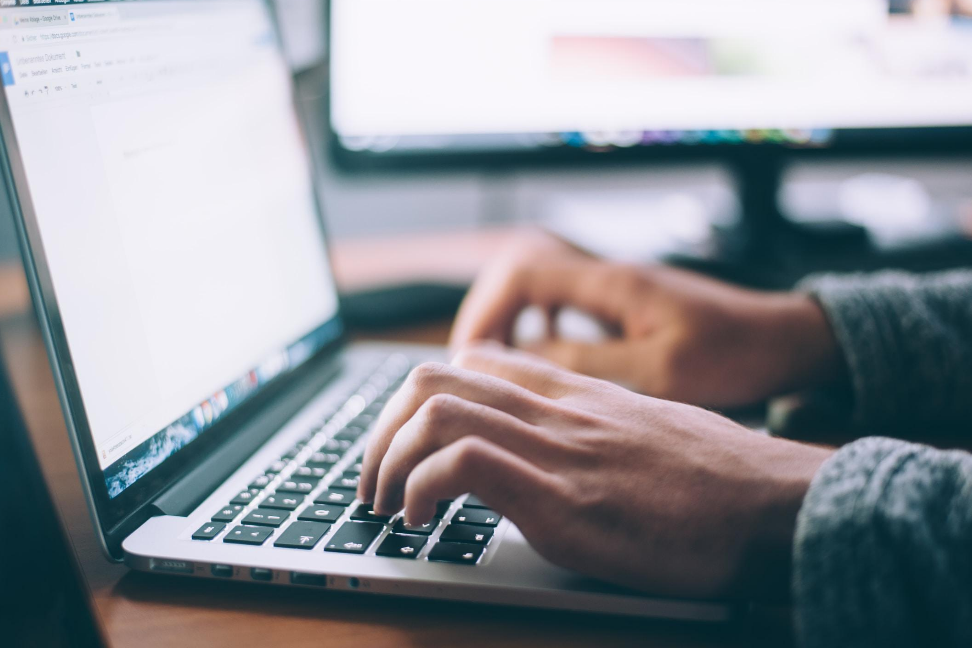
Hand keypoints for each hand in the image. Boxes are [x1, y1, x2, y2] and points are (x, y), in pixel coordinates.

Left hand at [358, 343, 833, 599]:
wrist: (779, 504)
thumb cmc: (721, 479)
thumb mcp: (648, 432)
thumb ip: (593, 428)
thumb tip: (556, 450)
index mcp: (575, 394)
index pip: (474, 361)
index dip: (420, 398)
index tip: (406, 442)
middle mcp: (557, 410)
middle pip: (434, 377)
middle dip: (381, 429)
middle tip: (374, 479)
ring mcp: (558, 449)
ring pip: (435, 410)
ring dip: (386, 459)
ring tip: (385, 504)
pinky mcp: (563, 499)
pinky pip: (463, 463)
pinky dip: (421, 488)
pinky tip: (421, 521)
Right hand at [450, 230, 843, 407]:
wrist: (784, 340)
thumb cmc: (735, 354)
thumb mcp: (660, 371)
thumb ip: (588, 362)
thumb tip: (522, 359)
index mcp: (612, 283)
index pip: (522, 272)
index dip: (486, 311)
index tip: (471, 356)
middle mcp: (607, 275)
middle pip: (519, 272)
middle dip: (487, 315)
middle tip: (472, 364)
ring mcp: (615, 287)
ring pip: (538, 287)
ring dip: (510, 320)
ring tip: (496, 363)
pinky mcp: (624, 304)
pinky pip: (562, 303)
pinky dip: (539, 325)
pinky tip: (542, 357)